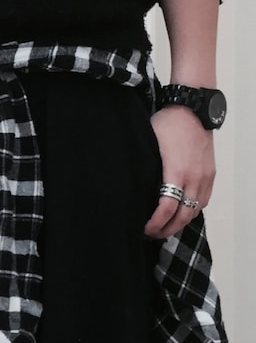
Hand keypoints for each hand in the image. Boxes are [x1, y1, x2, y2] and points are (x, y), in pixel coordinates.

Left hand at [144, 106, 215, 238]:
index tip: (144, 228)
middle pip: (183, 215)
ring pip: (195, 210)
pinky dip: (192, 211)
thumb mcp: (149, 145)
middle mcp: (194, 177)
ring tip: (165, 227)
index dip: (155, 223)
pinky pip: (204, 200)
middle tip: (152, 233)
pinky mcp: (210, 174)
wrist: (192, 108)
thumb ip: (146, 169)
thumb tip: (131, 186)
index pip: (166, 208)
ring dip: (180, 222)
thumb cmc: (168, 124)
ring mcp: (205, 177)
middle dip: (167, 229)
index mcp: (176, 172)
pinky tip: (181, 213)